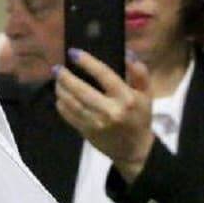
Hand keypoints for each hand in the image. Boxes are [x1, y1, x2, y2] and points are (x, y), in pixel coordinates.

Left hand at [54, 49, 155, 182]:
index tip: (74, 53)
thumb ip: (139, 73)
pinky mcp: (86, 132)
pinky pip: (68, 116)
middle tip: (57, 68)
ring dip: (61, 90)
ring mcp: (96, 123)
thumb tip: (127, 53)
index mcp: (126, 98)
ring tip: (57, 80)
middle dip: (66, 77)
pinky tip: (60, 96)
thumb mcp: (147, 94)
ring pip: (72, 103)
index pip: (104, 75)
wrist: (134, 149)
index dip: (87, 62)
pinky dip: (61, 105)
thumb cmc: (140, 117)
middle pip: (82, 90)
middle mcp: (110, 110)